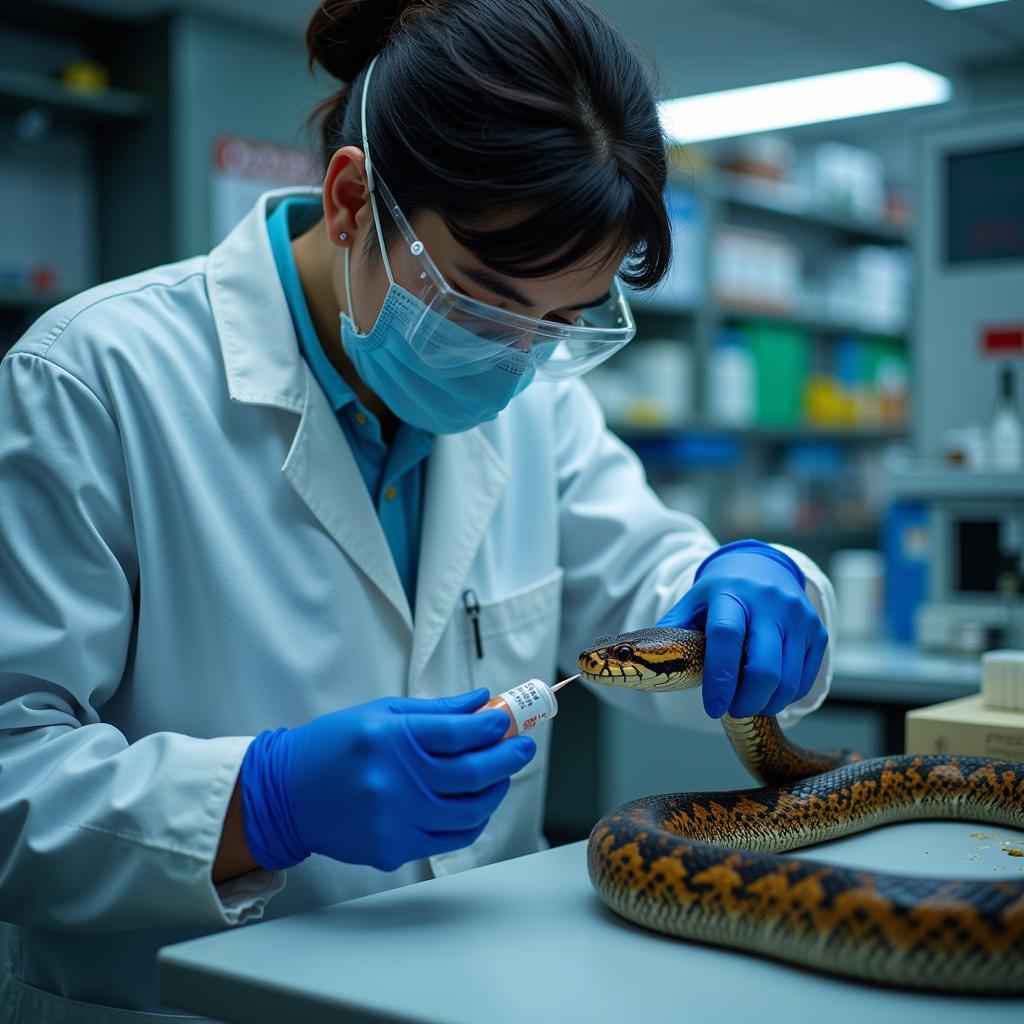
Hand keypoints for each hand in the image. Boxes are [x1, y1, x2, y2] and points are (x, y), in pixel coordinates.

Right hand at [240, 689, 534, 871]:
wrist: (286, 794)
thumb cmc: (335, 745)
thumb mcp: (382, 713)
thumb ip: (436, 711)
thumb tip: (483, 703)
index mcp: (391, 739)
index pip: (459, 735)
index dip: (492, 729)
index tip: (508, 722)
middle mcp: (394, 782)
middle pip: (472, 775)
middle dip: (507, 758)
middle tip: (523, 746)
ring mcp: (394, 820)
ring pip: (468, 813)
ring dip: (494, 791)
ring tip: (501, 775)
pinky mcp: (393, 849)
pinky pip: (449, 838)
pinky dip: (471, 821)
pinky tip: (476, 803)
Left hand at [656, 540, 827, 719]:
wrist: (764, 566)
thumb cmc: (722, 591)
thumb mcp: (694, 600)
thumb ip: (674, 627)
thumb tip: (646, 656)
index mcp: (732, 593)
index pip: (726, 638)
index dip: (719, 678)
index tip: (713, 707)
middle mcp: (770, 603)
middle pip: (764, 668)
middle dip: (746, 701)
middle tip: (730, 710)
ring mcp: (799, 617)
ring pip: (787, 680)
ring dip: (765, 703)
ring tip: (746, 703)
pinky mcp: (817, 632)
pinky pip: (804, 679)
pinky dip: (784, 696)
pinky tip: (766, 694)